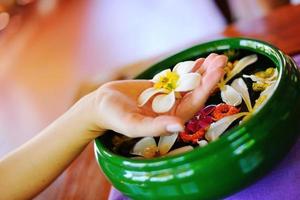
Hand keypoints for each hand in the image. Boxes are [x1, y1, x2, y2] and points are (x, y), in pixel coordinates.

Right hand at [81, 53, 226, 137]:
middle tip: (221, 60)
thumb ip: (155, 128)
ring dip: (202, 71)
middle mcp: (172, 110)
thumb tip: (179, 127)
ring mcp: (168, 98)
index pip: (193, 104)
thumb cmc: (115, 117)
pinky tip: (200, 60)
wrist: (103, 104)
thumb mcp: (133, 124)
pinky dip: (188, 69)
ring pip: (189, 84)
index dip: (206, 88)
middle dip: (209, 76)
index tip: (217, 72)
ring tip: (216, 57)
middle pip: (195, 92)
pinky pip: (178, 78)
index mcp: (169, 121)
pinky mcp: (162, 88)